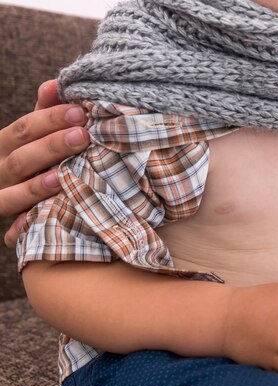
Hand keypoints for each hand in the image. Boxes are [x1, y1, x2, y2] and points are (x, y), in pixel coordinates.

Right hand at [1, 80, 88, 246]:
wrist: (3, 189)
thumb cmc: (32, 155)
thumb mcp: (35, 133)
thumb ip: (46, 111)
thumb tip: (56, 83)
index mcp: (4, 144)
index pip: (23, 128)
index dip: (50, 119)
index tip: (80, 111)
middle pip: (22, 157)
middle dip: (52, 146)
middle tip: (83, 136)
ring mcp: (1, 196)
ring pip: (13, 192)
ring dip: (37, 186)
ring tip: (62, 175)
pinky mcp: (8, 222)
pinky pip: (14, 224)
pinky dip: (25, 221)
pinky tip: (42, 214)